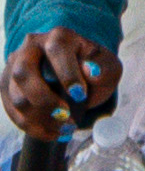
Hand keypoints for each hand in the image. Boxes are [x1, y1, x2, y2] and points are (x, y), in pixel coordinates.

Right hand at [2, 29, 108, 143]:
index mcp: (59, 37)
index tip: (80, 95)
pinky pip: (11, 109)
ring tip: (65, 129)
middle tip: (66, 117)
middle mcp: (31, 47)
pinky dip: (30, 126)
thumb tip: (91, 71)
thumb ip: (104, 69)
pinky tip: (51, 134)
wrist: (77, 77)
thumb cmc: (94, 70)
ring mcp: (15, 65)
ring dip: (39, 118)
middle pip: (24, 73)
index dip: (66, 74)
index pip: (56, 50)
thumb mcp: (108, 67)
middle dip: (44, 100)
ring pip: (15, 95)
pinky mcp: (8, 85)